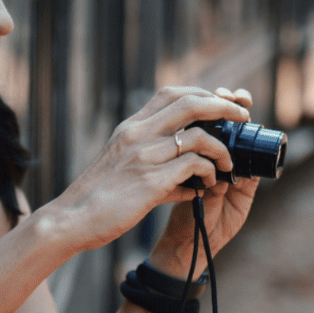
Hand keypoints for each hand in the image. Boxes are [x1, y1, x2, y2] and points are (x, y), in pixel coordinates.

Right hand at [42, 86, 252, 253]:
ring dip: (221, 149)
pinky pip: (193, 166)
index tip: (224, 102)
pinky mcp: (150, 181)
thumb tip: (188, 181)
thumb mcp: (122, 169)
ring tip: (228, 164)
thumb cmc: (97, 198)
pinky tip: (210, 184)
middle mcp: (137, 134)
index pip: (172, 93)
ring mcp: (144, 156)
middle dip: (223, 107)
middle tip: (242, 118)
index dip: (203, 93)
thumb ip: (155, 166)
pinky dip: (209, 172)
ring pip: (198, 136)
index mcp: (131, 127)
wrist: (71, 220)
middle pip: (190, 103)